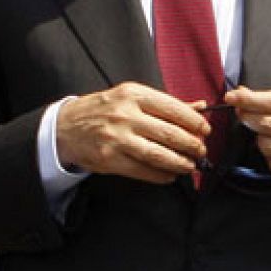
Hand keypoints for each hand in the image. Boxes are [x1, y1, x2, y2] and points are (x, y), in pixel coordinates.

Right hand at [56, 83, 209, 183]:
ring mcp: (116, 138)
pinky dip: (161, 175)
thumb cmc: (104, 110)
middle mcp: (125, 115)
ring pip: (158, 154)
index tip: (205, 130)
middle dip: (192, 145)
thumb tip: (200, 107)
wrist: (65, 127)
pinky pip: (142, 170)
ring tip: (190, 165)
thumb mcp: (132, 97)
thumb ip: (166, 104)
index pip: (174, 108)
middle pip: (170, 133)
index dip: (194, 122)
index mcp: (134, 95)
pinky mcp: (109, 158)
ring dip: (180, 163)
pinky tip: (170, 175)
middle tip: (201, 151)